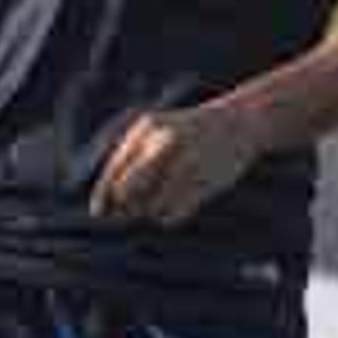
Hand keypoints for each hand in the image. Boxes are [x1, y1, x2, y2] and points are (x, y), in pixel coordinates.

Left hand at [90, 99, 271, 226]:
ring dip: (149, 211)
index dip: (103, 195)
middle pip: (128, 190)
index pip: (115, 171)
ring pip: (152, 206)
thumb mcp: (154, 132)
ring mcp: (188, 162)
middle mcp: (165, 144)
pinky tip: (172, 205)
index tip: (98, 212)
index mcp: (146, 130)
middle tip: (128, 209)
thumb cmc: (186, 130)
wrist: (239, 122)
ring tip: (158, 202)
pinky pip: (174, 213)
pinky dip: (167, 216)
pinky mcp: (208, 180)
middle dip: (124, 205)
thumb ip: (129, 159)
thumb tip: (105, 201)